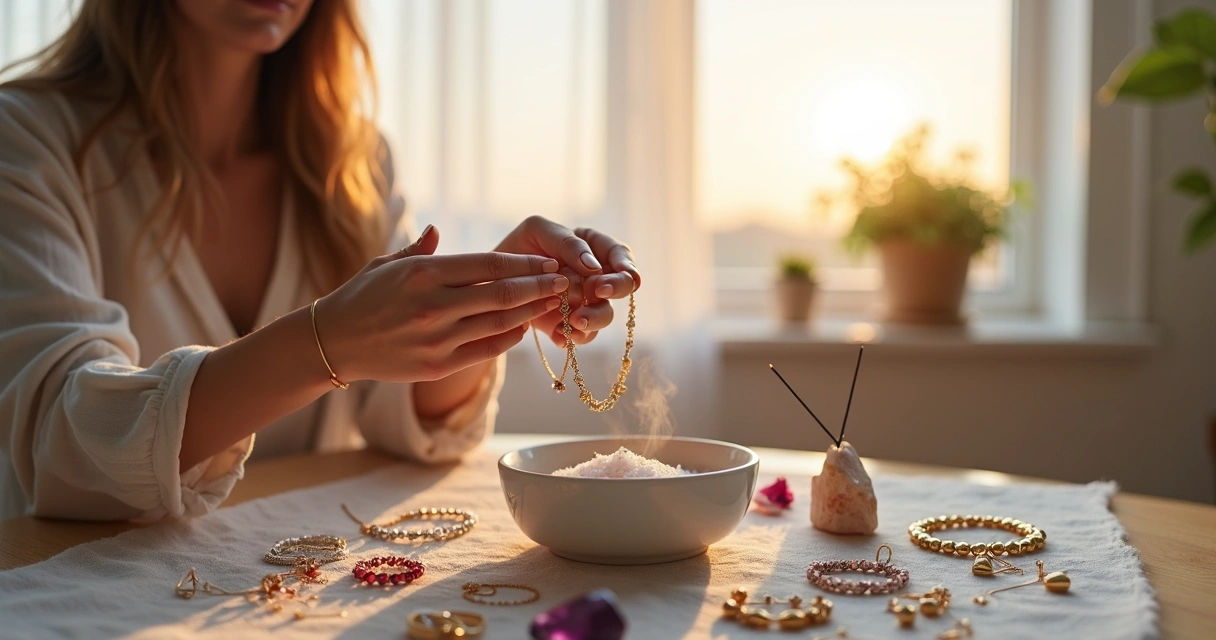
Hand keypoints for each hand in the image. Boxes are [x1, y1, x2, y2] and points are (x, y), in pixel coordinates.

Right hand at [315, 225, 569, 381]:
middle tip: (565, 281)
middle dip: (541, 287)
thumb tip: (440, 231)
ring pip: (500, 324)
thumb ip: (421, 249)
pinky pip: (486, 351)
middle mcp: (433, 305)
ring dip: (532, 312)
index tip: (548, 263)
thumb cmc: (362, 296)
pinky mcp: (438, 366)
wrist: (334, 343)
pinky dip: (510, 338)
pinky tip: (524, 327)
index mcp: (423, 273)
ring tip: (554, 303)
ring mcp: (437, 339)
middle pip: (503, 295)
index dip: (526, 265)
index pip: (489, 265)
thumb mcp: (387, 263)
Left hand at [495, 216, 640, 345]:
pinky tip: (560, 335)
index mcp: (593, 248)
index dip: (625, 265)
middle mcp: (595, 277)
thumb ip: (568, 242)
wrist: (491, 281)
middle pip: (621, 286)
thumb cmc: (517, 248)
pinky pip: (582, 336)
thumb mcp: (538, 231)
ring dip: (594, 319)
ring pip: (605, 315)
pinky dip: (573, 337)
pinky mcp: (570, 326)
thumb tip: (593, 267)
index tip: (616, 272)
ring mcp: (585, 304)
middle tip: (596, 291)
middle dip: (613, 289)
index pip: (621, 254)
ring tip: (574, 320)